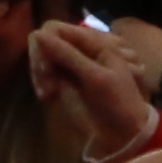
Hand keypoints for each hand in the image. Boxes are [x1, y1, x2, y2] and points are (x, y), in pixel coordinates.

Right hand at [27, 18, 159, 160]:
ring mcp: (70, 64)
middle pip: (44, 42)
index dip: (43, 45)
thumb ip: (68, 55)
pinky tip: (48, 98)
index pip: (54, 29)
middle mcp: (78, 49)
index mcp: (92, 42)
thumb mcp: (95, 77)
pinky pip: (44, 73)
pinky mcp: (63, 79)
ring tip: (47, 96)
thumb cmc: (117, 102)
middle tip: (45, 88)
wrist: (124, 132)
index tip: (44, 69)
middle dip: (40, 62)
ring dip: (40, 75)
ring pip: (41, 58)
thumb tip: (38, 35)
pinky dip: (42, 83)